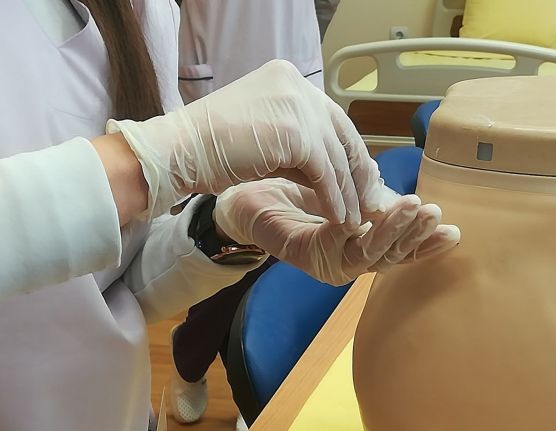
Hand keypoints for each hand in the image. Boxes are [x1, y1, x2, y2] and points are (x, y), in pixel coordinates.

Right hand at [108, 60, 383, 220]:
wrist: (180, 150)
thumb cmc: (214, 149)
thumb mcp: (268, 140)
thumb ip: (301, 147)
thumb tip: (336, 172)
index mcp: (290, 80)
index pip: (332, 119)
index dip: (349, 153)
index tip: (360, 182)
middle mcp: (298, 86)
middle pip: (342, 134)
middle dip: (357, 173)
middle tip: (369, 203)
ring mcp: (298, 105)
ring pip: (336, 156)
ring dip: (348, 192)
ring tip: (355, 219)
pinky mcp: (296, 132)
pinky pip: (324, 171)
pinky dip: (334, 197)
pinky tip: (339, 218)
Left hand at [213, 179, 460, 285]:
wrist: (248, 196)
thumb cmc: (296, 191)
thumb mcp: (344, 191)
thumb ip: (373, 199)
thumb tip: (408, 200)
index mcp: (363, 247)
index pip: (402, 249)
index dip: (427, 244)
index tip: (453, 231)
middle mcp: (350, 261)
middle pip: (392, 255)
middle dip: (416, 235)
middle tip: (434, 213)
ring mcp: (331, 264)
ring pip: (371, 254)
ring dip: (395, 231)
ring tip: (413, 207)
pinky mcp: (310, 258)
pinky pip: (340, 244)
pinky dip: (359, 229)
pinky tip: (373, 214)